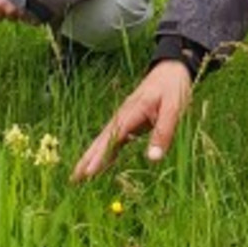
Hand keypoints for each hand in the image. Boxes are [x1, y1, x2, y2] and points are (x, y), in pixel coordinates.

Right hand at [71, 60, 192, 181]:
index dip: (100, 156)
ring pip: (104, 140)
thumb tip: (153, 159)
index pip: (112, 138)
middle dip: (87, 159)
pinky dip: (106, 152)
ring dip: (92, 157)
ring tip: (79, 175)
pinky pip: (114, 139)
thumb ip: (163, 132)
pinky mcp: (130, 120)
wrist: (172, 68)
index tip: (88, 172)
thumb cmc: (173, 87)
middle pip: (101, 140)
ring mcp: (125, 118)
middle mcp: (123, 115)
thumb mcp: (173, 108)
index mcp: (132, 112)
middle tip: (73, 178)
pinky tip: (101, 164)